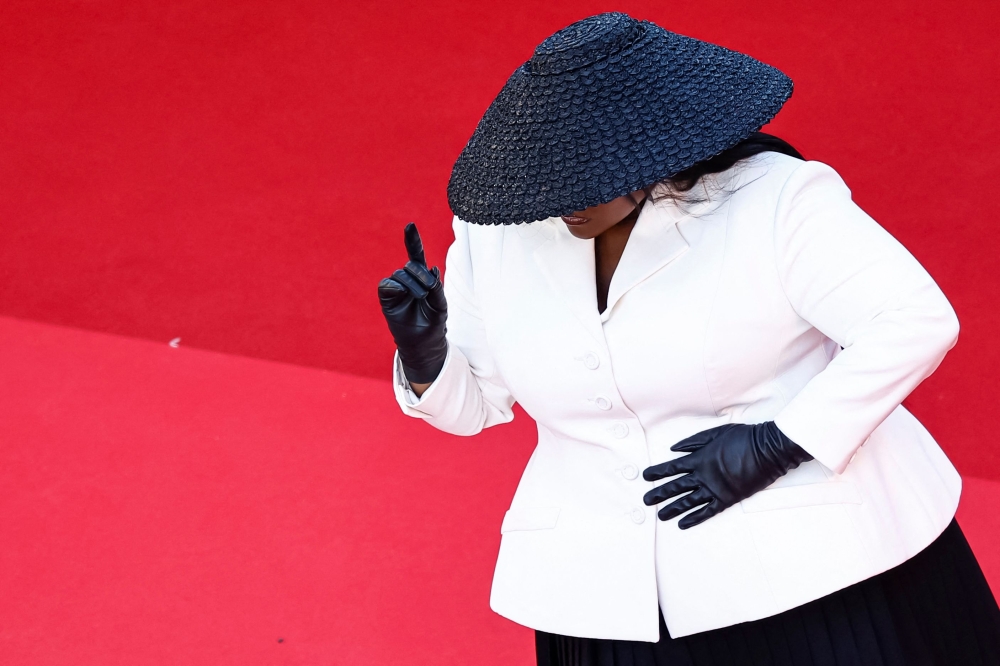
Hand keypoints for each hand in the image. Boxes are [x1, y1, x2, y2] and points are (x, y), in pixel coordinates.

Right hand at [377, 222, 448, 383]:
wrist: (423, 344)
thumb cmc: (434, 323)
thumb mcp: (441, 304)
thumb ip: (437, 286)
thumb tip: (430, 268)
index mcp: (421, 278)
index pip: (416, 256)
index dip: (413, 241)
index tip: (409, 225)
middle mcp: (407, 281)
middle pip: (410, 265)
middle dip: (420, 274)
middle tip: (427, 290)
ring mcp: (396, 288)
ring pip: (401, 274)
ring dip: (412, 284)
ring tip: (420, 298)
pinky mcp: (386, 297)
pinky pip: (387, 284)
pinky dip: (396, 286)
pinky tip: (403, 293)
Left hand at [642, 422, 812, 528]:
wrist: (767, 450)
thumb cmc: (743, 437)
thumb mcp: (715, 433)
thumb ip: (693, 442)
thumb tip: (674, 449)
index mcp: (699, 458)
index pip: (671, 467)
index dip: (657, 472)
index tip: (645, 476)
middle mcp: (703, 476)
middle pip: (675, 487)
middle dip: (659, 494)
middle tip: (646, 500)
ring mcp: (715, 489)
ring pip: (688, 502)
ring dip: (673, 509)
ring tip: (660, 516)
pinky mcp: (727, 499)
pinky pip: (707, 512)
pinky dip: (694, 518)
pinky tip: (682, 524)